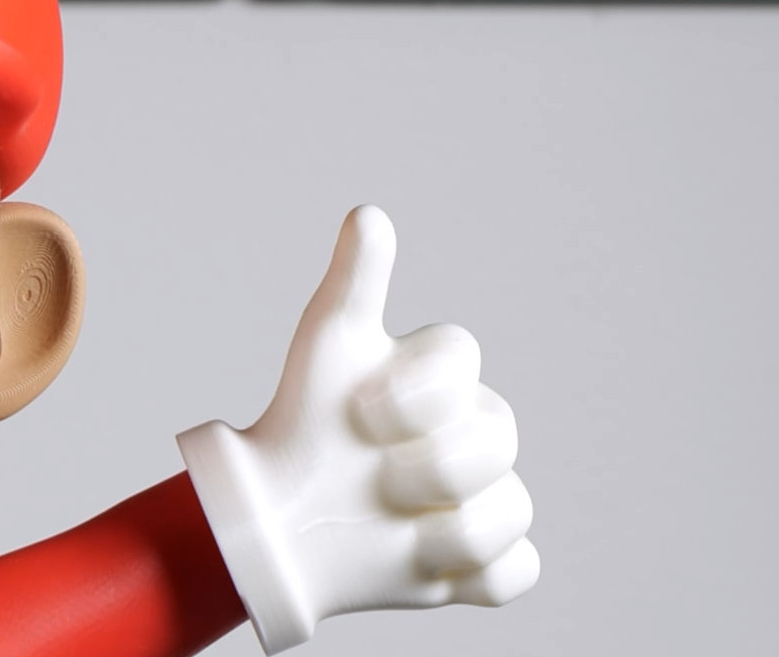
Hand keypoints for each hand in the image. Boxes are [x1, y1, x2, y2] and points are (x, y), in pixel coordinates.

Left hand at [177, 206, 537, 652]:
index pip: (464, 359)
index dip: (416, 391)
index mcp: (443, 376)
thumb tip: (370, 214)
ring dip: (441, 525)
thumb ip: (356, 282)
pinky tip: (419, 561)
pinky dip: (471, 574)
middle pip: (498, 438)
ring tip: (386, 520)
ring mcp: (481, 499)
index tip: (363, 410)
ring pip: (510, 510)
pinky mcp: (479, 563)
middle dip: (427, 463)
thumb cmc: (302, 422)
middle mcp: (472, 433)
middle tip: (371, 473)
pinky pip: (515, 571)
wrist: (274, 520)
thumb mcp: (326, 349)